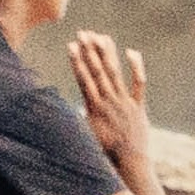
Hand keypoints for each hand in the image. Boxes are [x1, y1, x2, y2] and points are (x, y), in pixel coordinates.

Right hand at [73, 31, 152, 160]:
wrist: (128, 161)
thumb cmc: (103, 152)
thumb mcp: (84, 135)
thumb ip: (73, 119)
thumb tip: (56, 109)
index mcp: (93, 108)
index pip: (83, 79)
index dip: (77, 61)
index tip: (71, 45)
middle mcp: (108, 102)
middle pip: (97, 71)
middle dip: (89, 51)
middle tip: (83, 32)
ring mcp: (124, 102)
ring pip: (115, 73)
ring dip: (107, 54)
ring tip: (101, 36)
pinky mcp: (138, 106)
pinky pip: (138, 83)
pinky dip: (136, 67)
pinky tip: (131, 51)